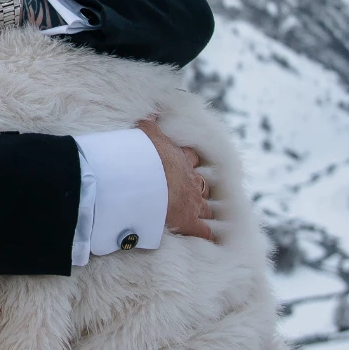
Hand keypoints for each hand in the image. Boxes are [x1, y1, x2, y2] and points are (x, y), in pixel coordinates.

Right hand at [137, 118, 220, 242]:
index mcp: (178, 157)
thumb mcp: (144, 132)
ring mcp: (191, 200)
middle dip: (200, 188)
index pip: (190, 158)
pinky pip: (204, 230)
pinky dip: (207, 234)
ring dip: (204, 210)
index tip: (189, 165)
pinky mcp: (189, 220)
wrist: (139, 177)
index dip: (190, 162)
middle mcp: (189, 178)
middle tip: (197, 193)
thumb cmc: (139, 154)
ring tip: (204, 216)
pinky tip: (210, 238)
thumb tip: (152, 110)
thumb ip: (149, 122)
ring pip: (205, 206)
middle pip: (202, 183)